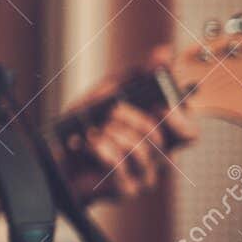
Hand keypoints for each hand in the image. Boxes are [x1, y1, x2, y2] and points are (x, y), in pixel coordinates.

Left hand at [67, 45, 198, 199]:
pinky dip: (100, 148)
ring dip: (112, 133)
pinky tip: (87, 144)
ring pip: (141, 149)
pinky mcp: (125, 189)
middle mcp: (157, 159)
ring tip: (94, 131)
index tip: (157, 104)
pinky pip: (119, 164)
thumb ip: (136, 74)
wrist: (52, 158)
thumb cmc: (83, 127)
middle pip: (161, 137)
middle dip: (131, 118)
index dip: (178, 117)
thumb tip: (164, 52)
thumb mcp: (107, 93)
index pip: (189, 133)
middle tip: (111, 112)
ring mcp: (143, 176)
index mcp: (160, 136)